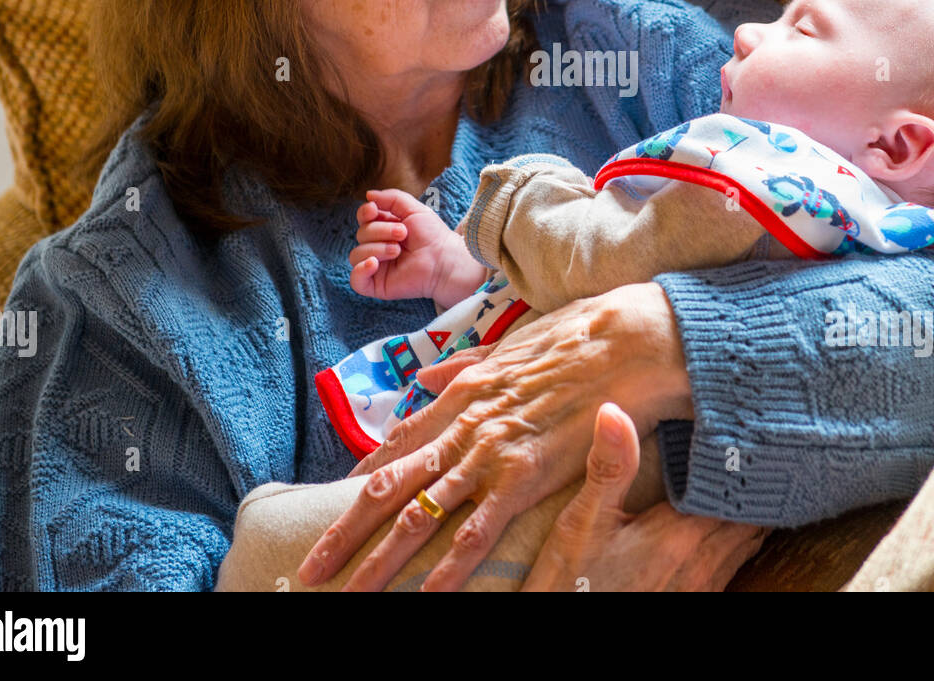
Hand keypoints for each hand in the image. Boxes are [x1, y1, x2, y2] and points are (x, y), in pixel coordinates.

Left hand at [296, 282, 693, 591]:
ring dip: (378, 560)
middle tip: (311, 568)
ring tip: (348, 593)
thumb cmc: (575, 338)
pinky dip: (447, 567)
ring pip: (418, 515)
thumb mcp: (509, 345)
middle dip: (344, 531)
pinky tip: (426, 594)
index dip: (361, 478)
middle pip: (388, 486)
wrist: (623, 340)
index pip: (397, 444)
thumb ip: (463, 365)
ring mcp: (488, 452)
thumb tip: (424, 378)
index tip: (333, 506)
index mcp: (459, 391)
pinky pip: (476, 531)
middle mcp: (461, 424)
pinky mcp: (522, 476)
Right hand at [348, 188, 483, 306]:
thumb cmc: (432, 235)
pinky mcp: (376, 284)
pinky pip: (356, 280)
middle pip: (361, 234)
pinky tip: (374, 264)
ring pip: (356, 254)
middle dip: (381, 231)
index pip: (363, 218)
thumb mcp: (413, 209)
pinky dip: (360, 270)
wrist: (444, 260)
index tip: (374, 209)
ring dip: (377, 248)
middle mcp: (377, 246)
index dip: (364, 213)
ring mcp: (375, 266)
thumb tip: (368, 195)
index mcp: (384, 228)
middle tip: (403, 233)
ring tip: (398, 250)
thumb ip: (391, 198)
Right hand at [523, 402, 765, 590]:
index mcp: (680, 535)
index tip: (740, 431)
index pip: (731, 489)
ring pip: (745, 543)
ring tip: (735, 483)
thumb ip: (608, 468)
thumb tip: (613, 410)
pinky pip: (731, 567)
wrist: (562, 648)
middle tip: (744, 451)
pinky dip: (733, 542)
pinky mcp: (694, 604)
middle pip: (748, 517)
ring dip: (743, 515)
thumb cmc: (571, 587)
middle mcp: (703, 565)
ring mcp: (702, 590)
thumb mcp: (581, 522)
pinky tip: (715, 527)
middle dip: (746, 487)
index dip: (737, 460)